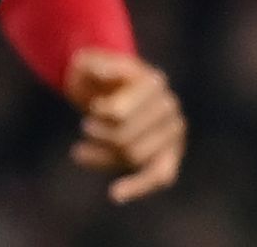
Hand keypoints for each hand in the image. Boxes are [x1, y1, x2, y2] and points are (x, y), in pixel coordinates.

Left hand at [64, 48, 187, 202]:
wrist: (110, 92)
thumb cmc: (97, 78)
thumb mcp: (89, 63)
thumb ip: (93, 64)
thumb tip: (101, 73)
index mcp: (153, 81)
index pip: (120, 114)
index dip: (100, 114)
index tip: (93, 107)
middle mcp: (169, 105)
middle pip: (124, 138)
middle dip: (98, 134)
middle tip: (86, 125)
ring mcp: (172, 132)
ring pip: (132, 158)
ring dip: (103, 154)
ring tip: (84, 147)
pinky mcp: (169, 155)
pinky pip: (161, 176)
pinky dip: (139, 186)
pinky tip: (115, 194)